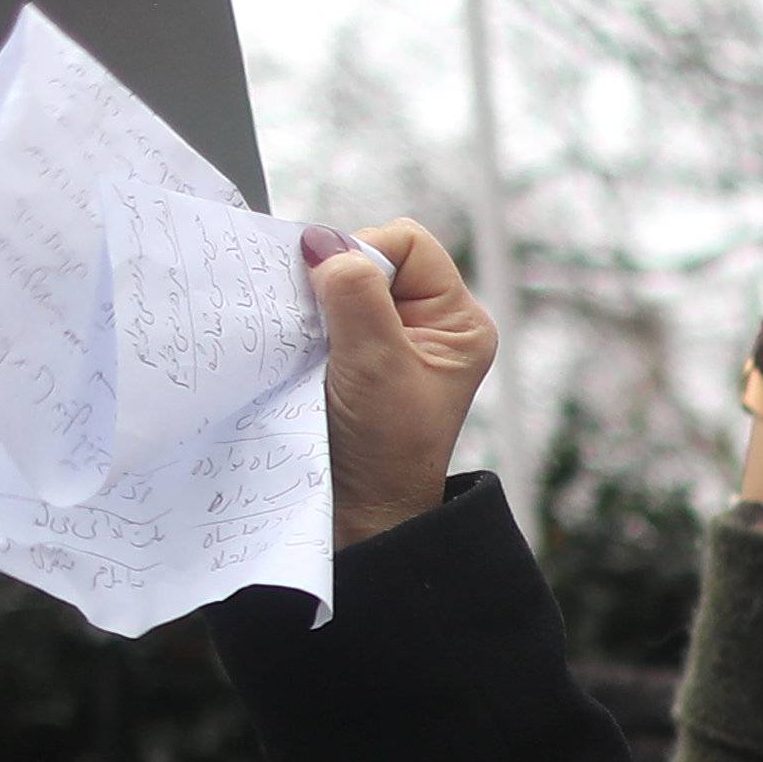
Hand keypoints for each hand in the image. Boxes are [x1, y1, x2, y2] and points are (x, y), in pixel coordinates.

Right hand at [302, 219, 498, 544]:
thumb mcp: (374, 364)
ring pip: (346, 289)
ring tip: (315, 349)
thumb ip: (352, 295)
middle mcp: (430, 328)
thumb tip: (322, 244)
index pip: (409, 244)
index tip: (333, 294)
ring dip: (320, 310)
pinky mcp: (357, 361)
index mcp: (457, 324)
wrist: (360, 517)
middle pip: (375, 261)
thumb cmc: (384, 455)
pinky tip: (305, 355)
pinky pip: (329, 319)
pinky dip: (310, 329)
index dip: (367, 256)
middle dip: (339, 284)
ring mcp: (392, 344)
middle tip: (321, 327)